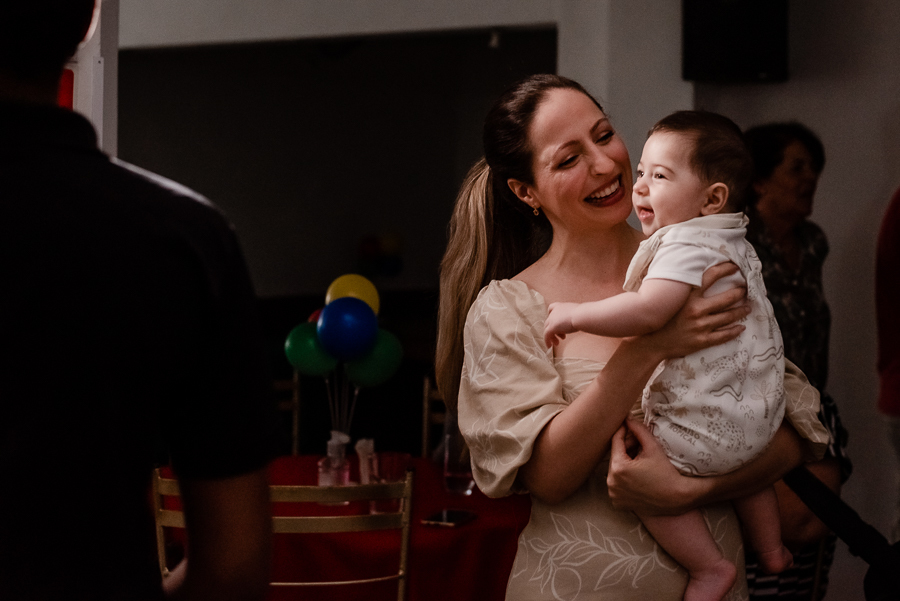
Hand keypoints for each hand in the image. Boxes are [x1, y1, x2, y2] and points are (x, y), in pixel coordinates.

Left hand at [544, 302, 577, 347]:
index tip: (554, 321)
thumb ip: (573, 316)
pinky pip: (546, 335)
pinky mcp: (552, 327)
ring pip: (547, 329)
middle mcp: (554, 312)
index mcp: (561, 306)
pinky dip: (547, 341)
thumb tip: (578, 320)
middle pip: (549, 321)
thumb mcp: (577, 313)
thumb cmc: (583, 314)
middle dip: (555, 330)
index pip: (551, 308)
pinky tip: (550, 346)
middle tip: (562, 336)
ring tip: (557, 343)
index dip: (551, 314)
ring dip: (552, 337)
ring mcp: (552, 319)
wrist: (581, 316)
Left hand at [608, 419, 695, 514]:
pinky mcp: (618, 503)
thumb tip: (627, 418)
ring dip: (624, 463)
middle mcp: (612, 483)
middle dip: (626, 449)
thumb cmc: (666, 471)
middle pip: (615, 457)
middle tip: (638, 442)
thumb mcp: (652, 447)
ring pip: (616, 471)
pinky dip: (624, 478)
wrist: (677, 497)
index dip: (622, 432)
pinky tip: (637, 474)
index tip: (627, 425)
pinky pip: (617, 485)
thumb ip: (638, 430)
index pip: (615, 442)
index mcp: (618, 468)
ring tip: (639, 458)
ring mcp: (614, 494)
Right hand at [634, 262, 749, 360]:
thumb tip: (686, 274)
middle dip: (739, 293)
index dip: (725, 269)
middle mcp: (695, 310)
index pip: (710, 277)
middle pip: (726, 299)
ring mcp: (700, 326)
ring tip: (748, 307)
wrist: (650, 344)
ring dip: (741, 311)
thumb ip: (678, 288)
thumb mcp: (666, 300)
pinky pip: (724, 335)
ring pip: (728, 317)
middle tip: (745, 290)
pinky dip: (735, 331)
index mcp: (686, 297)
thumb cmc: (658, 320)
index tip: (735, 267)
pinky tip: (741, 327)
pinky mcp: (702, 341)